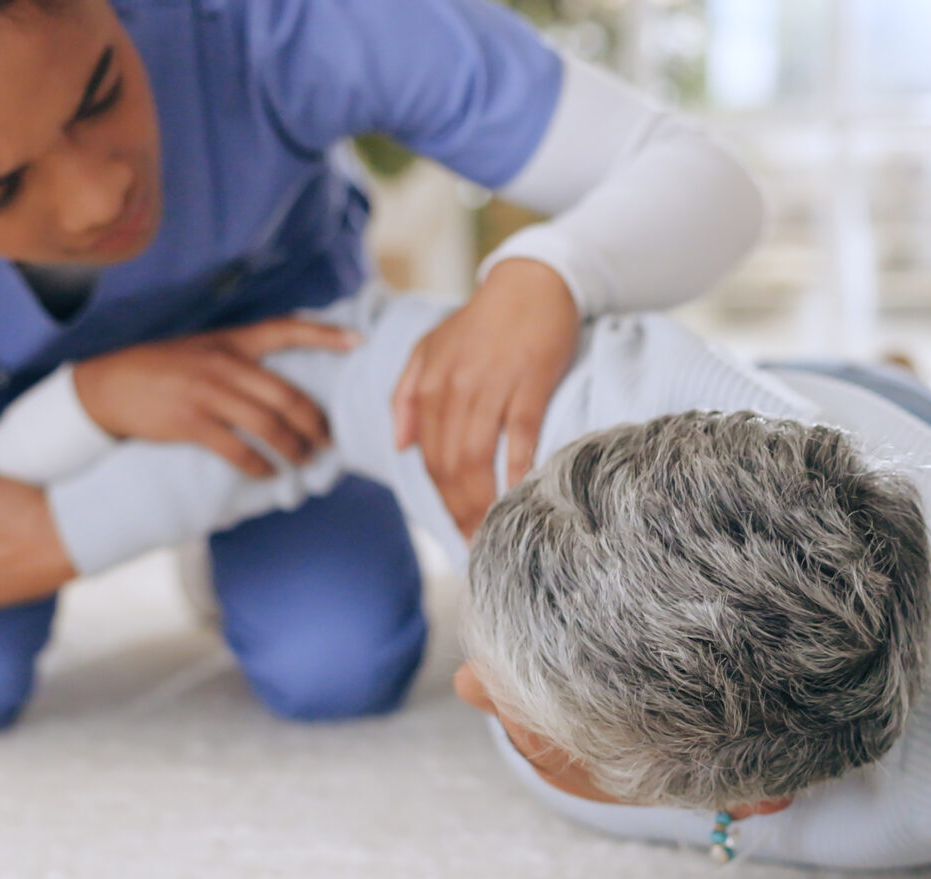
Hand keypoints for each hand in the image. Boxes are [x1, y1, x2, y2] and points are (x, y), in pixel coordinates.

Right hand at [69, 316, 355, 478]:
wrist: (107, 386)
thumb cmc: (159, 369)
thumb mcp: (200, 349)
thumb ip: (238, 357)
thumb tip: (279, 380)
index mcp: (229, 341)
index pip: (285, 329)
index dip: (324, 335)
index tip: (358, 342)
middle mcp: (223, 363)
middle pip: (286, 394)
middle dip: (315, 422)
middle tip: (330, 440)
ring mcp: (206, 393)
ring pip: (268, 424)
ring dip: (294, 448)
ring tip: (306, 460)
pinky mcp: (190, 422)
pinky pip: (236, 448)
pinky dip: (259, 464)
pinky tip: (270, 473)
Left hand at [393, 258, 580, 536]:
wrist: (530, 282)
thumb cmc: (482, 320)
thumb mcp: (430, 349)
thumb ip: (407, 395)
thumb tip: (400, 446)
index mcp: (429, 385)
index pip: (428, 456)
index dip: (440, 499)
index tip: (454, 529)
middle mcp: (453, 389)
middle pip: (450, 466)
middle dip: (460, 511)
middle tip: (476, 546)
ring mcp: (491, 387)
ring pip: (477, 458)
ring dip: (483, 503)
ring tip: (493, 534)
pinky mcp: (528, 383)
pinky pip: (517, 437)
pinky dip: (517, 471)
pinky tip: (520, 497)